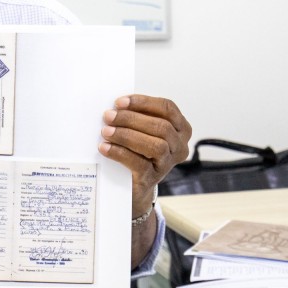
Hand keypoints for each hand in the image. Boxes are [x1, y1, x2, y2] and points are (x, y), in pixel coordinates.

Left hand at [99, 95, 191, 215]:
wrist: (133, 185)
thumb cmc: (138, 151)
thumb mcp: (143, 131)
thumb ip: (138, 117)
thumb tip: (117, 106)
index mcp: (181, 129)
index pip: (167, 108)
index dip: (143, 102)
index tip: (120, 102)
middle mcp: (180, 146)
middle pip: (161, 126)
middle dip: (131, 118)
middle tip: (108, 116)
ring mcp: (168, 164)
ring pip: (155, 145)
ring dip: (126, 135)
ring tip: (106, 131)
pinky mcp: (153, 178)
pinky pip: (139, 164)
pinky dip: (120, 153)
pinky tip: (105, 147)